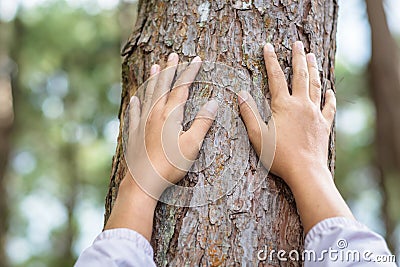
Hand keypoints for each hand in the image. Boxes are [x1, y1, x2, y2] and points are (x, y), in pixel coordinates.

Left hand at [105, 53, 217, 239]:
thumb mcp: (192, 145)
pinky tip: (135, 98)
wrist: (143, 181)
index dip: (190, 72)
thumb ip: (203, 122)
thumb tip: (214, 102)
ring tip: (156, 67)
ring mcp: (142, 122)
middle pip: (163, 86)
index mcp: (170, 115)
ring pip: (149, 95)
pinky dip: (136, 103)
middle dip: (170, 70)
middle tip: (173, 55)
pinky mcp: (134, 133)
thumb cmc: (170, 165)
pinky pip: (134, 112)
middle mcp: (155, 113)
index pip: (182, 87)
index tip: (196, 60)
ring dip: (154, 80)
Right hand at [238, 41, 352, 232]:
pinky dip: (329, 97)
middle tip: (298, 44)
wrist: (306, 171)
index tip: (268, 47)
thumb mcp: (258, 136)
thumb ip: (249, 114)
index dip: (271, 61)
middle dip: (298, 58)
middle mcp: (302, 105)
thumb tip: (241, 94)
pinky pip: (328, 107)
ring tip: (313, 56)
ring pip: (316, 86)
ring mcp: (315, 114)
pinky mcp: (323, 125)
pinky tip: (330, 90)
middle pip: (300, 75)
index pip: (276, 77)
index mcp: (284, 105)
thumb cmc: (279, 156)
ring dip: (314, 70)